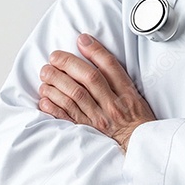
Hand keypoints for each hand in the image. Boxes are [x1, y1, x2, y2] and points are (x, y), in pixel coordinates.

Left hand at [37, 34, 154, 151]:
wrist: (139, 145)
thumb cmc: (137, 119)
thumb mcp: (136, 94)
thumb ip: (118, 77)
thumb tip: (98, 56)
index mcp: (126, 93)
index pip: (110, 66)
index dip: (95, 50)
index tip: (81, 39)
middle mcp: (112, 104)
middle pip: (88, 79)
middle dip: (69, 64)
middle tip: (54, 57)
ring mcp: (99, 119)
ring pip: (75, 96)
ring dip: (57, 83)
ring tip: (45, 74)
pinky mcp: (89, 131)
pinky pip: (68, 118)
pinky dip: (54, 107)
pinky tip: (44, 98)